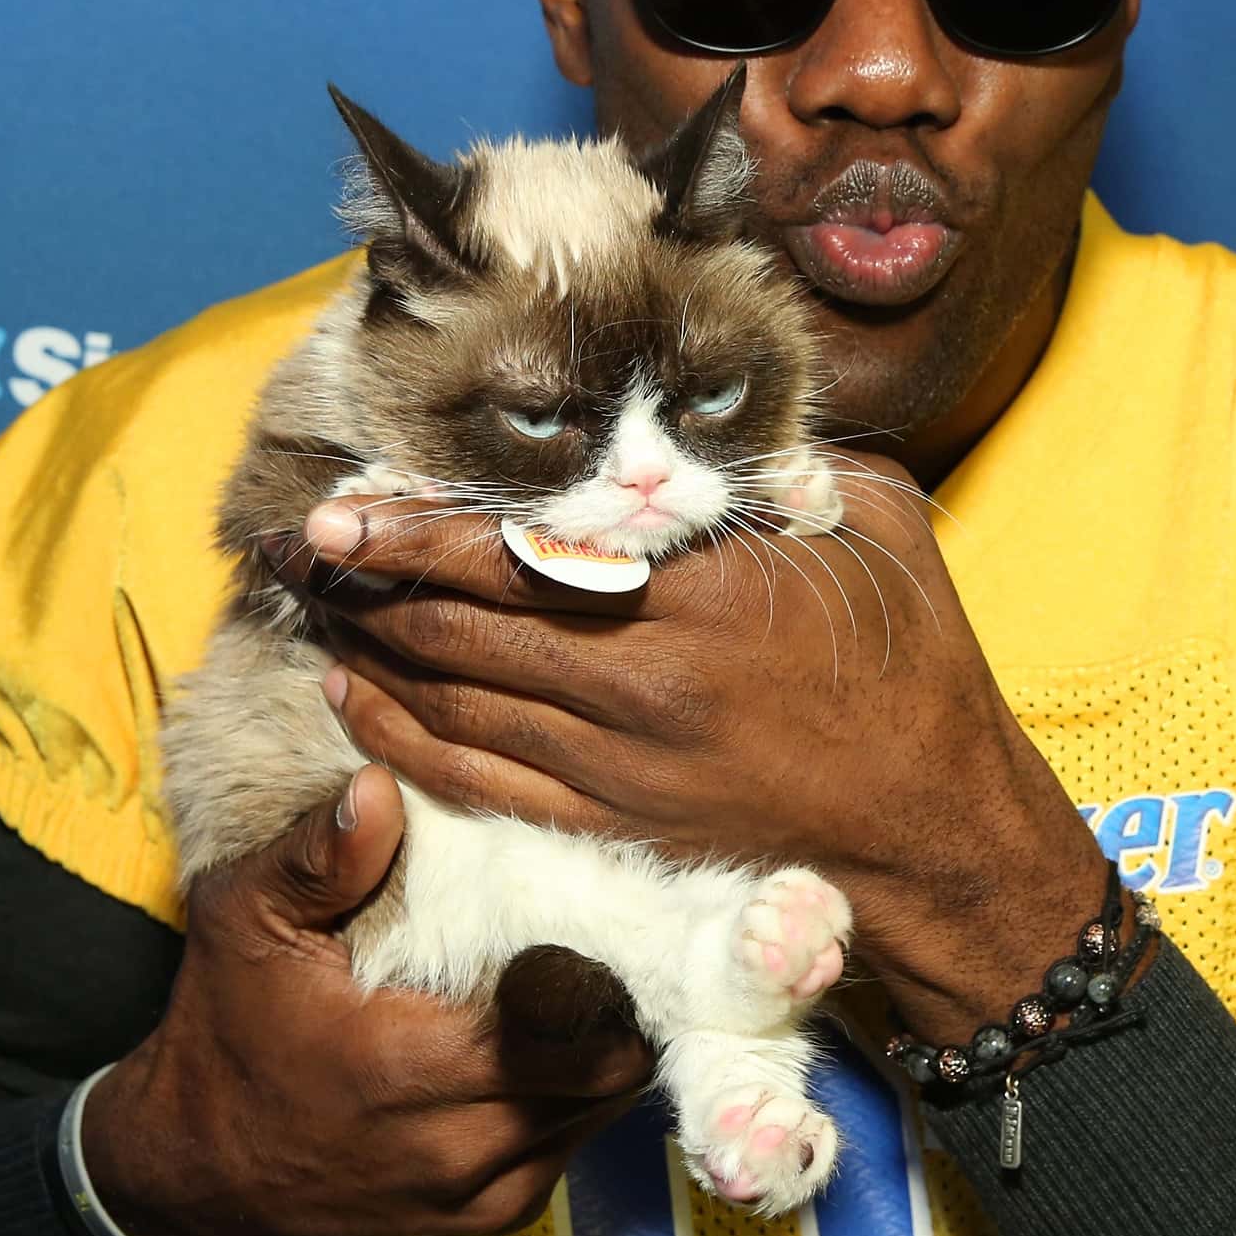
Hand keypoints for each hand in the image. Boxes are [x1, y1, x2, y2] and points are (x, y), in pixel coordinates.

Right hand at [82, 764, 652, 1235]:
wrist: (195, 1179)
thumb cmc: (224, 1036)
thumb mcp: (245, 925)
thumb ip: (317, 858)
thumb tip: (379, 783)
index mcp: (412, 1065)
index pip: (577, 1024)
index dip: (603, 965)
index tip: (593, 910)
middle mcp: (461, 1143)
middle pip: (611, 1070)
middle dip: (615, 1005)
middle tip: (595, 942)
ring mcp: (480, 1192)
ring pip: (602, 1114)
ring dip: (597, 1052)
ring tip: (569, 988)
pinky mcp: (486, 1218)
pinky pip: (569, 1147)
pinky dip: (569, 1097)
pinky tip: (536, 1047)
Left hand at [283, 456, 1112, 1041]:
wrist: (933, 826)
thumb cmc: (910, 659)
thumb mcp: (867, 523)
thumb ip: (778, 463)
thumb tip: (714, 409)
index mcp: (702, 593)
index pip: (520, 555)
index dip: (418, 531)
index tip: (348, 503)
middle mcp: (644, 681)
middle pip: (462, 630)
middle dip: (368, 584)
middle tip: (302, 546)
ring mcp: (619, 765)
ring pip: (455, 705)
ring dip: (373, 655)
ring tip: (319, 606)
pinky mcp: (613, 824)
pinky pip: (479, 783)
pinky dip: (405, 743)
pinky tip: (357, 701)